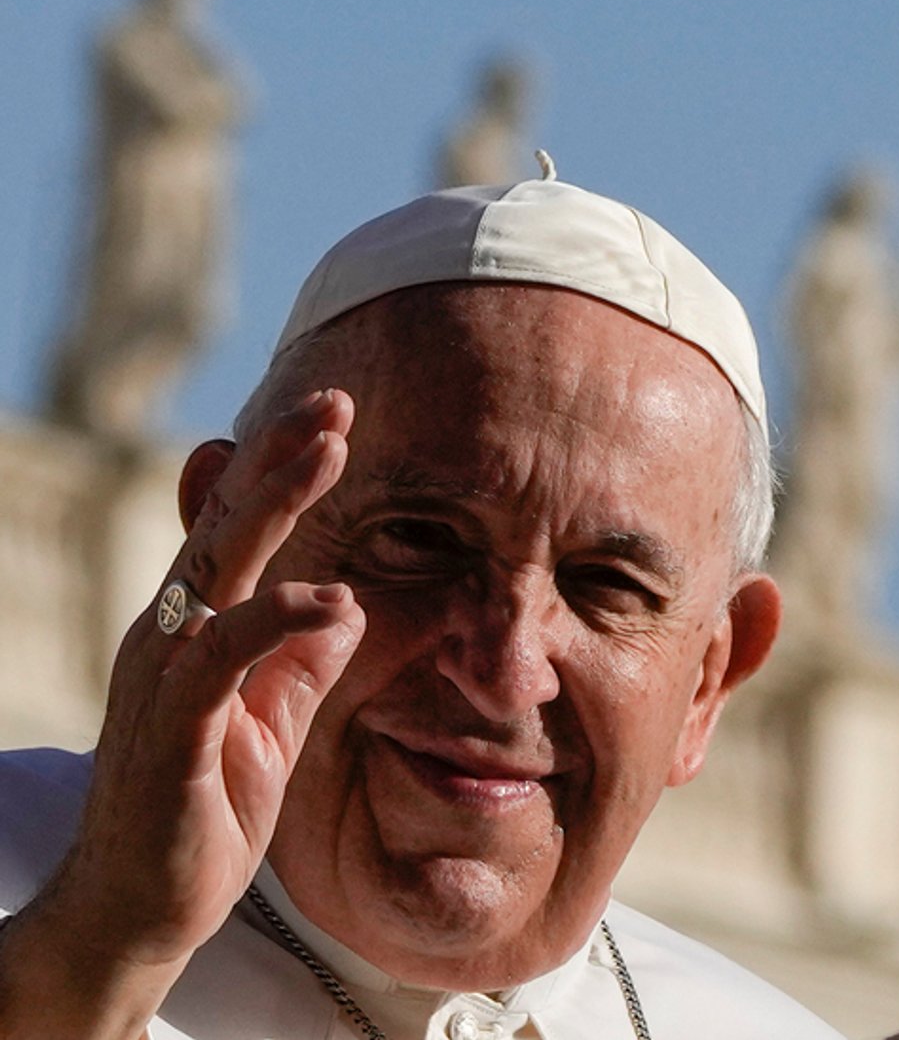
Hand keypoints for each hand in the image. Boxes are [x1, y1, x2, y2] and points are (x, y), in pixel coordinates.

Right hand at [0, 389, 363, 1037]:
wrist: (141, 909)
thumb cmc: (207, 809)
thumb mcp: (274, 720)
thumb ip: (302, 659)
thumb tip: (345, 600)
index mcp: (195, 630)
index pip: (236, 532)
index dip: (278, 471)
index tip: (334, 417)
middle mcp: (169, 638)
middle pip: (223, 525)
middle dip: (279, 457)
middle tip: (335, 401)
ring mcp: (162, 679)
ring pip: (216, 567)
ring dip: (273, 502)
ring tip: (331, 450)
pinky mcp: (171, 730)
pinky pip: (223, 656)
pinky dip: (276, 619)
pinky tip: (331, 598)